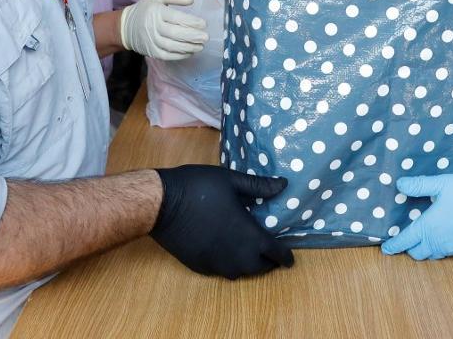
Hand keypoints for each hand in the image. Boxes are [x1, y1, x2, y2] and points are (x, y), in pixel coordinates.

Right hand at [119, 0, 208, 59]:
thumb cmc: (146, 9)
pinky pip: (167, 55)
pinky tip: (190, 52)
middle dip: (192, 36)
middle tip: (205, 37)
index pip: (176, 17)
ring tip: (200, 46)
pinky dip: (179, 55)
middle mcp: (153, 26)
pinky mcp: (151, 51)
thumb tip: (191, 0)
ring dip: (188, 47)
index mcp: (156, 11)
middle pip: (175, 33)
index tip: (204, 24)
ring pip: (172, 46)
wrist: (126, 26)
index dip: (191, 21)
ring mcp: (152, 41)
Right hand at [151, 165, 294, 278]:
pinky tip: (226, 254)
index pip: (275, 252)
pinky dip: (229, 265)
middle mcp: (236, 255)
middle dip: (268, 262)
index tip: (290, 258)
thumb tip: (283, 185)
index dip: (285, 256)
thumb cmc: (199, 187)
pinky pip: (221, 271)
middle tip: (270, 254)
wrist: (161, 204)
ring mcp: (216, 263)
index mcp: (248, 235)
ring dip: (249, 266)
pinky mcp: (199, 266)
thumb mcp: (231, 180)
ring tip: (250, 254)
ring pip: (240, 272)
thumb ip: (259, 186)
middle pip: (259, 267)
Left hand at [380, 174, 452, 260]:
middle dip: (408, 248)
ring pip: (431, 255)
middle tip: (405, 239)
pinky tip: (442, 237)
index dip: (393, 245)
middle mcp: (437, 242)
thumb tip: (400, 184)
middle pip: (416, 253)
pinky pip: (445, 253)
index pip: (405, 241)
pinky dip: (439, 249)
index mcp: (428, 227)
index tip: (386, 249)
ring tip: (422, 238)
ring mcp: (451, 248)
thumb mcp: (442, 183)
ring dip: (424, 249)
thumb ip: (419, 185)